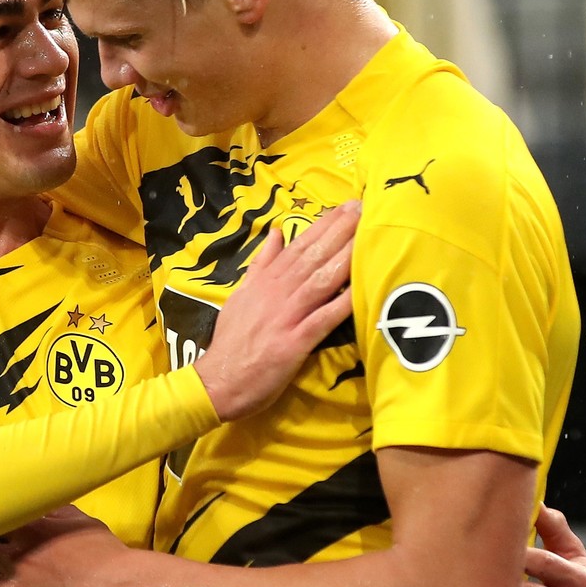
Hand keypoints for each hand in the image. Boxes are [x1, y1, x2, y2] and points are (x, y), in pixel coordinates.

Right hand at [194, 200, 358, 419]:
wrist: (218, 380)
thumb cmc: (231, 340)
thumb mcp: (241, 294)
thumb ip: (261, 264)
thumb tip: (276, 232)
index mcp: (265, 280)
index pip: (299, 245)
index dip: (324, 225)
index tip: (345, 206)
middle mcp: (277, 292)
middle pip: (313, 256)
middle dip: (340, 231)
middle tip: (363, 208)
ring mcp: (286, 316)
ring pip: (320, 280)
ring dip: (345, 256)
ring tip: (366, 235)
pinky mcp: (294, 342)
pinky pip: (323, 319)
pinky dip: (342, 303)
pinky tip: (362, 289)